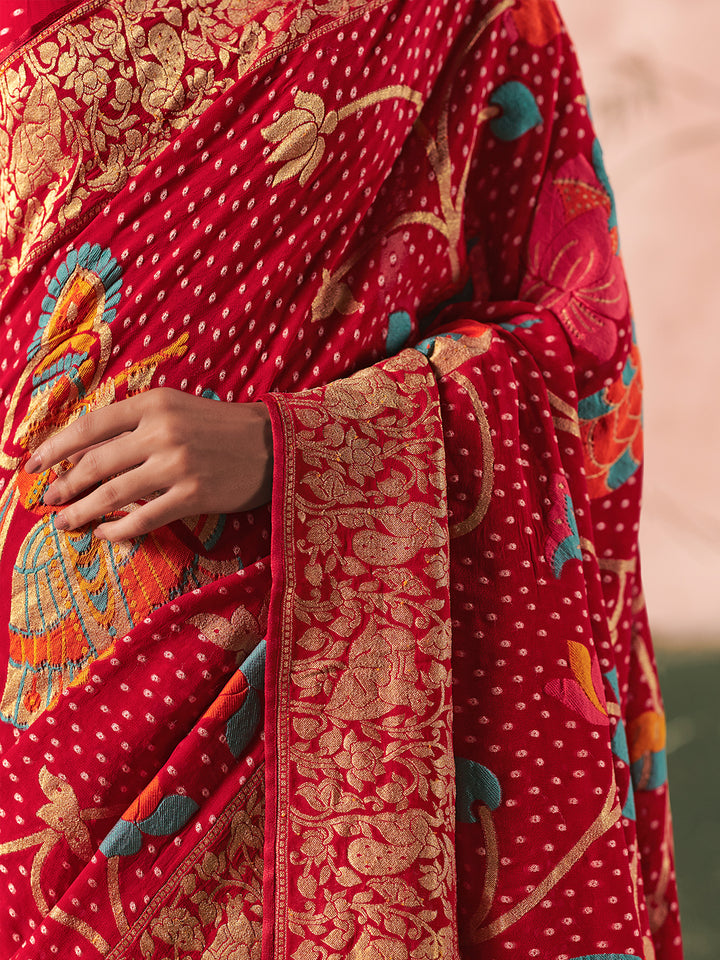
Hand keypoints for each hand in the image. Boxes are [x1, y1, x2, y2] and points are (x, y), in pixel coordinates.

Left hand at [25, 388, 273, 541]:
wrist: (274, 444)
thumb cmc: (221, 426)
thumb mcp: (177, 408)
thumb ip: (136, 424)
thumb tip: (86, 452)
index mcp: (154, 403)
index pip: (91, 426)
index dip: (56, 447)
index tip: (33, 464)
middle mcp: (162, 432)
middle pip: (96, 463)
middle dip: (64, 485)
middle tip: (46, 501)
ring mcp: (178, 465)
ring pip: (113, 493)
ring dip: (81, 511)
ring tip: (63, 522)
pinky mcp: (194, 495)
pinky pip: (144, 518)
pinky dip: (118, 529)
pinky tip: (103, 534)